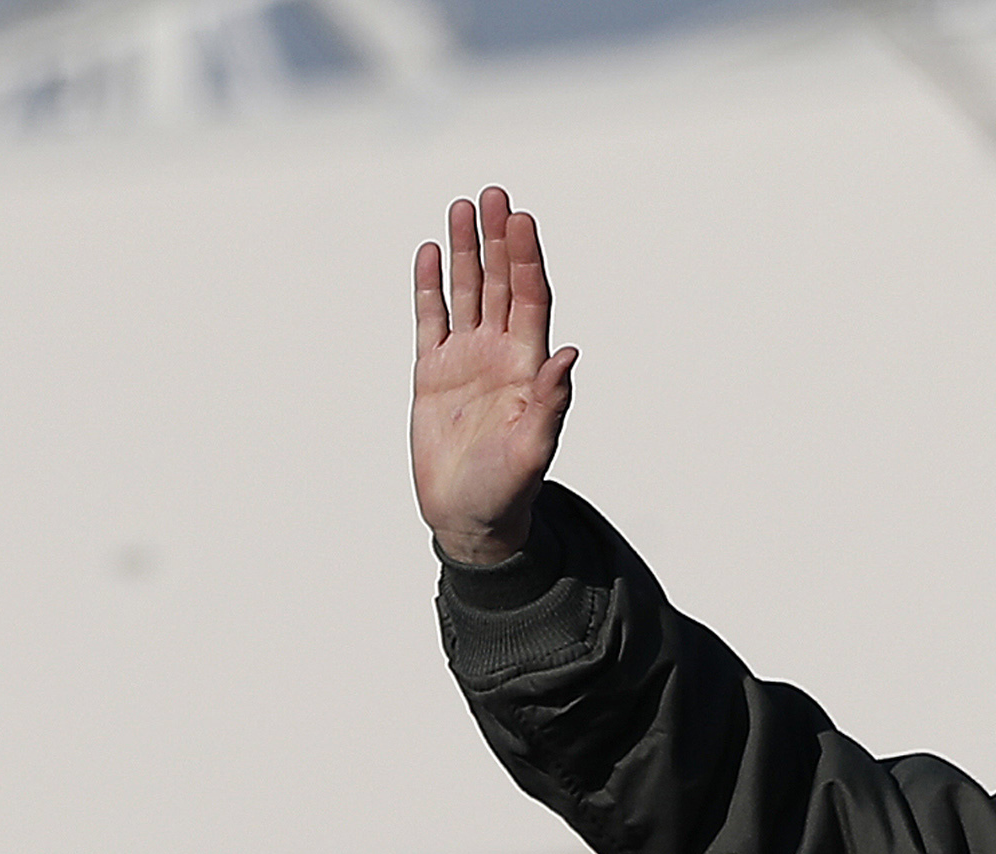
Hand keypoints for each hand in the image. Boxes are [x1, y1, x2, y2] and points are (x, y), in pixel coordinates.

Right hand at [413, 186, 576, 568]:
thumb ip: (551, 402)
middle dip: (497, 239)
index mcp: (528, 366)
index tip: (521, 220)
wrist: (467, 517)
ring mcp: (465, 360)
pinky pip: (431, 320)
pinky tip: (428, 253)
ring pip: (466, 292)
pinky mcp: (433, 374)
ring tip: (461, 208)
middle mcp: (499, 353)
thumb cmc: (506, 491)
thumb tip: (567, 354)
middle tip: (494, 194)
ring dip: (464, 251)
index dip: (526, 258)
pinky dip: (429, 287)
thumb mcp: (532, 449)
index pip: (529, 297)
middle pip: (500, 282)